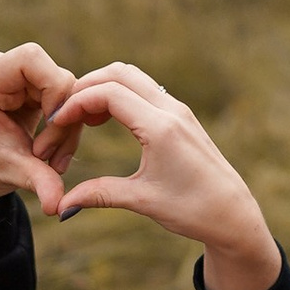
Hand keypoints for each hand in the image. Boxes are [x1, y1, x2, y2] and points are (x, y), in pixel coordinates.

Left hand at [0, 43, 84, 213]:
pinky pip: (61, 102)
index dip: (53, 87)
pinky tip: (51, 158)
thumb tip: (59, 206)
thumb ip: (37, 180)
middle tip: (51, 161)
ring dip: (65, 130)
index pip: (32, 58)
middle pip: (56, 77)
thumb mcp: (6, 172)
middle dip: (63, 120)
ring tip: (50, 165)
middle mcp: (2, 72)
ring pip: (64, 91)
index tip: (53, 124)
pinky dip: (62, 130)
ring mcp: (18, 80)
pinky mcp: (30, 93)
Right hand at [40, 64, 282, 289]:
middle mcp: (171, 111)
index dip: (75, 103)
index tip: (56, 123)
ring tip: (81, 118)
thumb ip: (99, 194)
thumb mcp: (142, 201)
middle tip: (62, 114)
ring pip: (132, 77)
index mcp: (161, 128)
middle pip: (119, 73)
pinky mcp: (180, 117)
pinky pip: (143, 90)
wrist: (234, 215)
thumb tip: (62, 204)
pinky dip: (118, 95)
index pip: (109, 94)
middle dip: (85, 87)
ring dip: (102, 88)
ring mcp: (178, 110)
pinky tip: (104, 120)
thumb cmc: (193, 210)